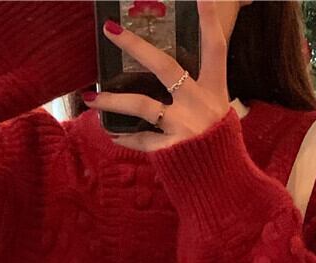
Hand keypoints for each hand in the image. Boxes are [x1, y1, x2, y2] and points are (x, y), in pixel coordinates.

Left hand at [85, 0, 230, 151]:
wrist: (224, 189)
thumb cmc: (219, 151)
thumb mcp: (220, 119)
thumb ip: (202, 98)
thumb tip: (179, 81)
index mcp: (215, 93)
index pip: (215, 49)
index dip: (208, 21)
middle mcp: (199, 105)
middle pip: (165, 67)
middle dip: (136, 46)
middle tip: (112, 30)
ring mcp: (183, 127)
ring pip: (141, 104)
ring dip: (112, 99)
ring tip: (91, 97)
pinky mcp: (169, 150)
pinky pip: (140, 139)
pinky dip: (125, 138)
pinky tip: (112, 133)